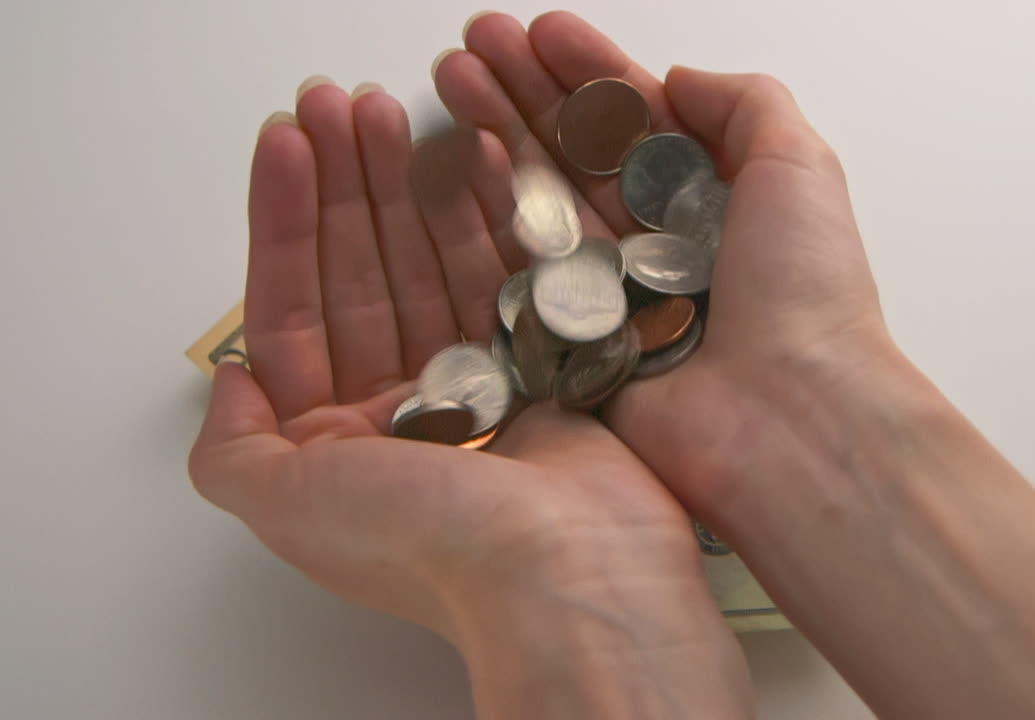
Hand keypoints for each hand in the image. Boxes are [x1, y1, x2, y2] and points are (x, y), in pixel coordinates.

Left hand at [188, 77, 750, 714]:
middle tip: (342, 105)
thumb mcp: (285, 506)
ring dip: (409, 187)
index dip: (284, 221)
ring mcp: (477, 382)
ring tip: (396, 111)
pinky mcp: (543, 364)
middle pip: (362, 273)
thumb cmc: (426, 544)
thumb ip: (230, 448)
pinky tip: (471, 157)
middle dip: (347, 186)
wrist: (568, 572)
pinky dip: (488, 215)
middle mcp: (401, 410)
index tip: (287, 142)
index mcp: (334, 442)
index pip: (293, 309)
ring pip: (431, 264)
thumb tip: (230, 379)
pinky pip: (506, 274)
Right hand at [434, 11, 891, 526]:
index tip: (539, 31)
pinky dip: (488, 219)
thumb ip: (745, 104)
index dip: (587, 73)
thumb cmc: (806, 294)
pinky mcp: (578, 346)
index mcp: (714, 202)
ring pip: (543, 204)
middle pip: (580, 155)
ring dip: (495, 138)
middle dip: (525, 93)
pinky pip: (523, 274)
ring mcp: (616, 297)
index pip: (638, 122)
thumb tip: (676, 79)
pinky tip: (455, 165)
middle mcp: (661, 247)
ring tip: (450, 79)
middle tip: (475, 42)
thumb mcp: (799, 166)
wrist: (789, 418)